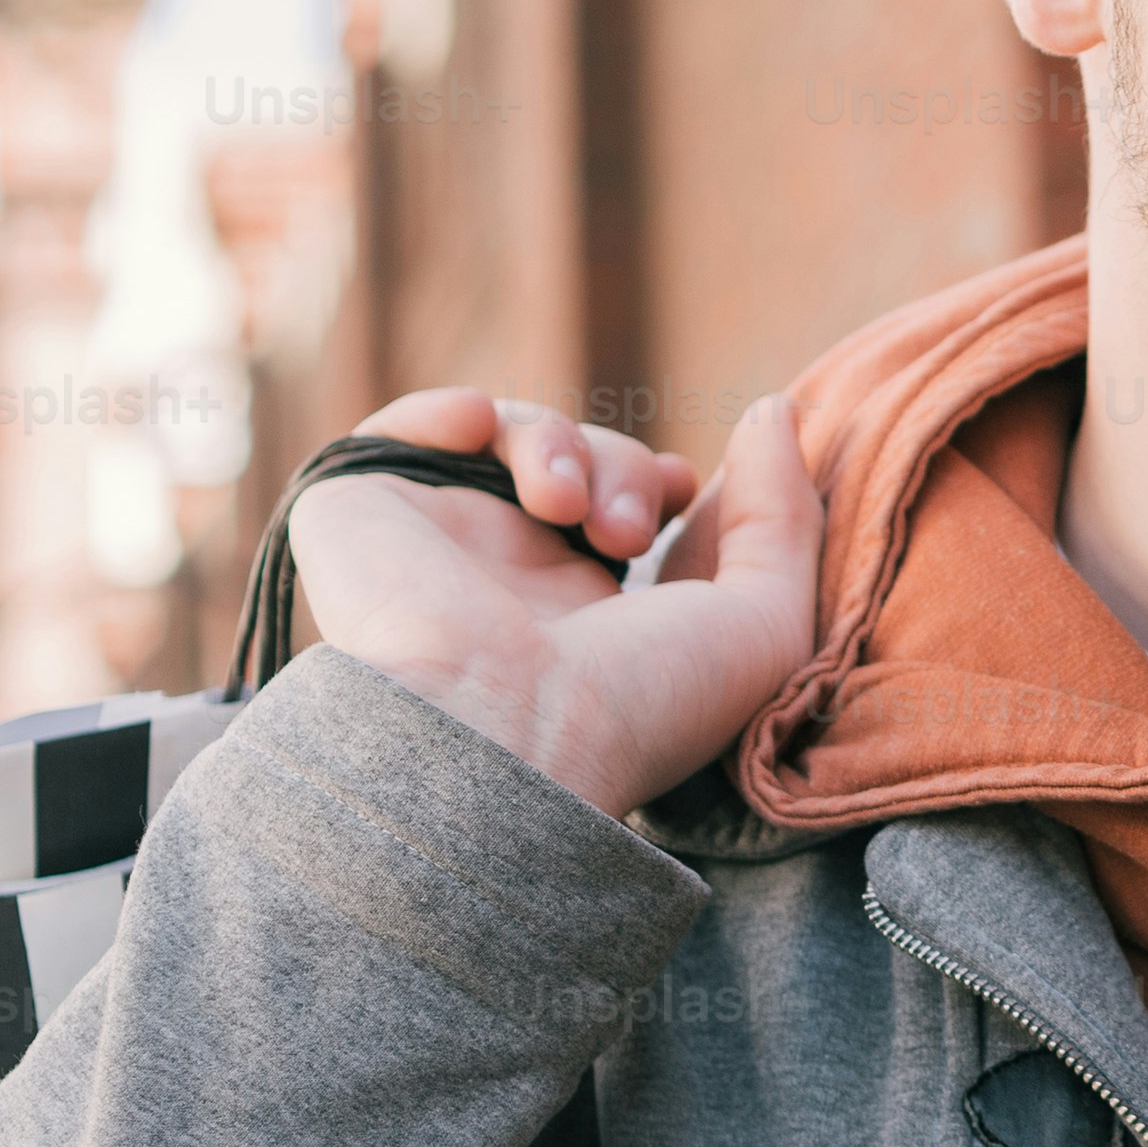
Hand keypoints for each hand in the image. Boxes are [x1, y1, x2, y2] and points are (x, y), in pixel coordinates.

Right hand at [288, 387, 825, 816]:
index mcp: (590, 615)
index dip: (656, 480)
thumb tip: (774, 411)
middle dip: (619, 466)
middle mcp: (509, 583)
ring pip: (507, 438)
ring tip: (562, 504)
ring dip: (558, 444)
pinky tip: (481, 430)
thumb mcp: (765, 626)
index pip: (623, 508)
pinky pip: (398, 431)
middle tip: (624, 531)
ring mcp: (435, 551)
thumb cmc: (639, 705)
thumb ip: (786, 517)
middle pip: (579, 462)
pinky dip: (449, 410)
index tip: (683, 492)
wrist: (504, 736)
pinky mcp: (362, 519)